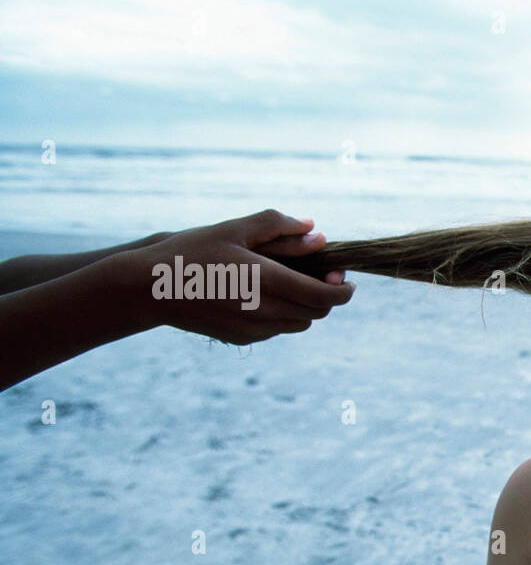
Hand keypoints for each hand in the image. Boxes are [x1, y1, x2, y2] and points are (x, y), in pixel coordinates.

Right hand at [121, 209, 354, 343]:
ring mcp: (253, 329)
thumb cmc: (191, 251)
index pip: (325, 296)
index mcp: (266, 280)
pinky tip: (266, 295)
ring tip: (294, 283)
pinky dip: (283, 315)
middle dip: (327, 296)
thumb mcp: (234, 229)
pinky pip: (277, 329)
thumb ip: (278, 226)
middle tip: (324, 275)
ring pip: (300, 324)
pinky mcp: (241, 338)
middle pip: (317, 312)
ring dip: (306, 306)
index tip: (347, 279)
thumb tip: (317, 232)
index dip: (344, 291)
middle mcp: (264, 310)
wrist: (149, 289)